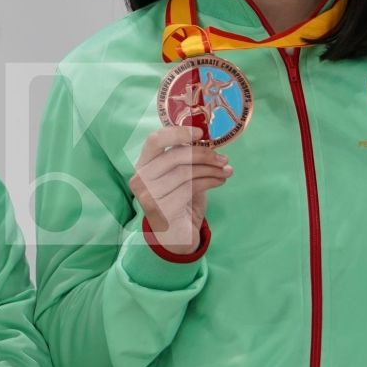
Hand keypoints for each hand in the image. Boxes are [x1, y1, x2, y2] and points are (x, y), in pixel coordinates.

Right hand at [129, 125, 232, 255]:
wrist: (174, 234)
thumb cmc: (177, 199)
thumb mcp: (178, 175)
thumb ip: (185, 157)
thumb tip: (209, 141)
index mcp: (143, 164)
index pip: (154, 140)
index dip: (177, 132)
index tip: (200, 132)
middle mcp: (140, 178)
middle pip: (175, 156)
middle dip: (204, 154)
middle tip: (223, 158)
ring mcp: (149, 195)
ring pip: (186, 173)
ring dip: (211, 170)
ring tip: (226, 171)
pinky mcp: (162, 209)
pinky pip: (191, 188)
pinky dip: (210, 182)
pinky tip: (219, 181)